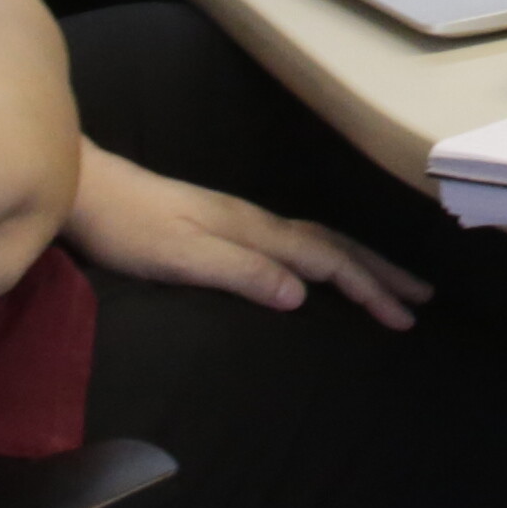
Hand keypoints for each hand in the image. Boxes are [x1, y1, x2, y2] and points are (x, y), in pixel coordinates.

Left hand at [61, 144, 432, 323]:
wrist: (84, 189)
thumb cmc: (125, 229)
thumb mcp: (179, 258)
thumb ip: (241, 273)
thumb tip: (302, 295)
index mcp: (253, 231)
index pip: (326, 261)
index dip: (368, 289)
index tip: (403, 318)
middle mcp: (255, 222)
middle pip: (334, 245)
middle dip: (380, 272)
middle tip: (422, 297)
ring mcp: (240, 221)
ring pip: (317, 240)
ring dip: (358, 262)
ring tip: (389, 282)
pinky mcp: (223, 225)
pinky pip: (295, 241)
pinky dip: (327, 256)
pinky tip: (321, 268)